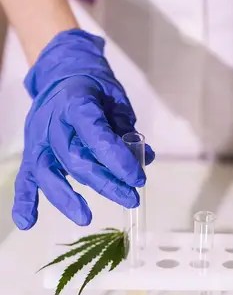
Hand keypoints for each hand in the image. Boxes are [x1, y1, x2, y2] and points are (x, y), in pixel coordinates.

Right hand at [12, 29, 153, 229]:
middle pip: (75, 158)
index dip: (117, 158)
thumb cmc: (95, 89)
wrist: (64, 72)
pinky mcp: (32, 152)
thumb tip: (144, 159)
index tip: (137, 177)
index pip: (95, 134)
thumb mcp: (116, 102)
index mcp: (76, 102)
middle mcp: (52, 121)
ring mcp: (38, 138)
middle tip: (130, 197)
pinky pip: (25, 178)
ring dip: (66, 198)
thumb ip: (126, 131)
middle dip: (105, 182)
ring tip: (85, 217)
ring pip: (48, 172)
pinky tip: (27, 222)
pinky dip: (24, 200)